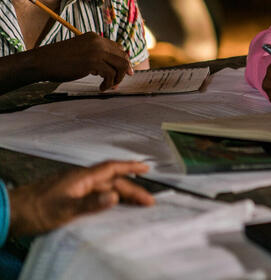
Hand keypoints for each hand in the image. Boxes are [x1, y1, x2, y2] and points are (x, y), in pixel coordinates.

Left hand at [8, 160, 154, 236]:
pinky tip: (111, 207)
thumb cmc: (37, 209)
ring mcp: (75, 188)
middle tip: (148, 202)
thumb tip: (115, 195)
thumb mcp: (65, 208)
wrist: (13, 212)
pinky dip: (109, 199)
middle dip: (131, 189)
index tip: (147, 168)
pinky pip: (96, 195)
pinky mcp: (69, 196)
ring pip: (104, 188)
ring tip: (136, 205)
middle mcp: (81, 180)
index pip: (111, 168)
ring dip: (121, 194)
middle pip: (111, 180)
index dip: (130, 167)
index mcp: (82, 178)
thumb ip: (90, 203)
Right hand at [31, 32, 132, 89]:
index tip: (125, 71)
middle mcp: (98, 42)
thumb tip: (109, 65)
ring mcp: (96, 51)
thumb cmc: (58, 59)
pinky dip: (108, 84)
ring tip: (108, 86)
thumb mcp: (80, 51)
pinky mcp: (93, 63)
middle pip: (122, 56)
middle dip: (123, 71)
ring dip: (117, 79)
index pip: (118, 48)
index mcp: (94, 37)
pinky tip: (101, 88)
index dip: (123, 60)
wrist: (41, 62)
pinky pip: (110, 75)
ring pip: (120, 65)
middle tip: (118, 83)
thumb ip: (95, 54)